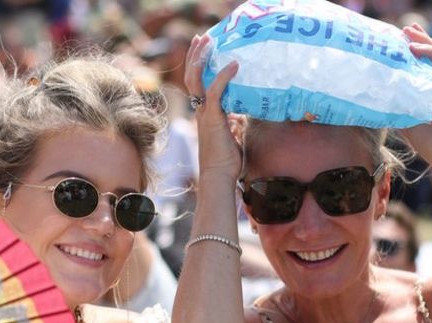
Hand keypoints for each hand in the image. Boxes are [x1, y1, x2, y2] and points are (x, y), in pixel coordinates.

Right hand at [184, 34, 242, 184]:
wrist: (219, 176)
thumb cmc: (226, 161)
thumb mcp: (231, 135)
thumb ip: (234, 122)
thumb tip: (240, 114)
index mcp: (204, 114)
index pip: (197, 84)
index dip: (198, 66)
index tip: (203, 49)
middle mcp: (200, 111)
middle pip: (191, 76)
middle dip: (195, 55)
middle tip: (201, 37)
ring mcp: (205, 114)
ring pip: (197, 80)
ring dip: (201, 58)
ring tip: (208, 41)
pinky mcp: (213, 119)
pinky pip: (214, 92)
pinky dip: (224, 76)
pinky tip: (233, 65)